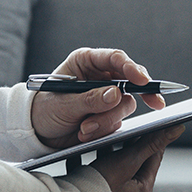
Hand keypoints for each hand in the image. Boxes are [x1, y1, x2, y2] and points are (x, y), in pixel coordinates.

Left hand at [31, 48, 166, 148]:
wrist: (35, 133)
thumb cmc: (43, 110)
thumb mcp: (63, 104)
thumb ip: (90, 99)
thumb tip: (116, 94)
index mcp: (86, 61)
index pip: (116, 59)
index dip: (133, 68)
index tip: (144, 81)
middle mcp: (99, 76)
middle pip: (130, 81)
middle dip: (138, 94)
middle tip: (155, 104)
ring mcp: (105, 96)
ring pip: (124, 105)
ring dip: (108, 120)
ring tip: (84, 129)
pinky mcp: (107, 115)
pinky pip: (116, 121)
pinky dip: (103, 129)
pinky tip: (84, 133)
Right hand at [88, 125, 184, 191]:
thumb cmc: (100, 187)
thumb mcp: (128, 160)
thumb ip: (151, 144)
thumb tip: (177, 129)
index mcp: (143, 191)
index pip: (153, 157)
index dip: (151, 136)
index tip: (149, 122)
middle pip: (132, 161)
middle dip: (124, 144)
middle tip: (119, 128)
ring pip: (111, 167)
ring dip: (104, 152)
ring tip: (97, 139)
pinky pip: (93, 174)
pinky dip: (87, 162)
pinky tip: (79, 153)